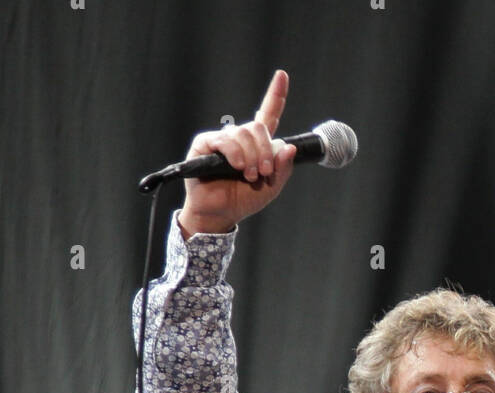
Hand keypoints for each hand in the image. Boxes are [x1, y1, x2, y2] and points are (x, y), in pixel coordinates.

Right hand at [178, 70, 296, 236]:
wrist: (219, 214)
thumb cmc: (243, 200)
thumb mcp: (271, 188)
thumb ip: (282, 169)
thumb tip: (288, 148)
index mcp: (256, 145)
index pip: (267, 115)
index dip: (275, 96)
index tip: (282, 76)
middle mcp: (239, 138)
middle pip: (257, 127)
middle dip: (265, 151)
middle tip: (264, 172)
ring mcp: (222, 139)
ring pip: (243, 134)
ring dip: (251, 156)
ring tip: (250, 176)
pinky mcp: (205, 144)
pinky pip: (225, 141)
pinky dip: (235, 154)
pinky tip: (238, 167)